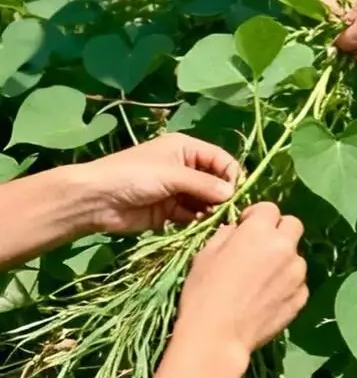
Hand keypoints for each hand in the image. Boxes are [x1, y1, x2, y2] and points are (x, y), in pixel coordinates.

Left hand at [80, 135, 241, 235]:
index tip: (238, 194)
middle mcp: (184, 168)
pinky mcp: (168, 212)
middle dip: (222, 196)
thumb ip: (203, 184)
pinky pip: (191, 216)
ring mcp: (176, 191)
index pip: (219, 159)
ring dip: (211, 211)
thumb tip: (232, 193)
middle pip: (214, 181)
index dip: (231, 175)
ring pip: (204, 201)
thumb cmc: (134, 176)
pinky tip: (202, 228)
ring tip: (214, 222)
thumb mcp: (171, 175)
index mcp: (186, 149)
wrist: (97, 200)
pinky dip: (198, 222)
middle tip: (228, 213)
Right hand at [175, 202, 307, 360]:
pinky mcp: (301, 297)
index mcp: (259, 230)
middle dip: (278, 231)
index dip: (256, 217)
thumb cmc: (204, 292)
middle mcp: (284, 246)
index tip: (246, 228)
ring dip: (283, 260)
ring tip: (263, 280)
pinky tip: (269, 298)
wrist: (217, 337)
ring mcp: (296, 273)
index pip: (270, 208)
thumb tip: (237, 230)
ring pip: (296, 256)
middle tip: (260, 248)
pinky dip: (287, 285)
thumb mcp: (206, 254)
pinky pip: (298, 283)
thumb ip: (227, 234)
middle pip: (293, 225)